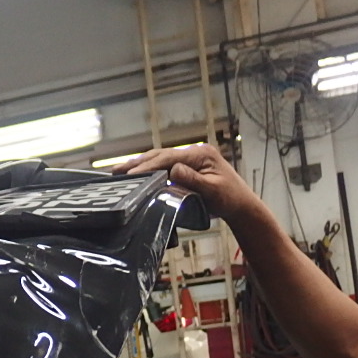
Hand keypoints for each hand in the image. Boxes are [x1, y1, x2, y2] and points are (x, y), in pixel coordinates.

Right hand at [112, 145, 261, 223]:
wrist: (241, 205)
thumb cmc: (229, 199)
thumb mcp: (213, 191)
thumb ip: (193, 180)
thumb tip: (174, 170)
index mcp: (201, 155)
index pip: (168, 158)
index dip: (148, 166)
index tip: (130, 175)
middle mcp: (194, 153)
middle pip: (160, 155)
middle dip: (138, 163)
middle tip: (116, 171)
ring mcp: (190, 159)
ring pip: (160, 158)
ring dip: (140, 165)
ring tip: (118, 171)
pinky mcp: (187, 167)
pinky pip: (164, 165)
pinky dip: (149, 169)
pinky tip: (136, 174)